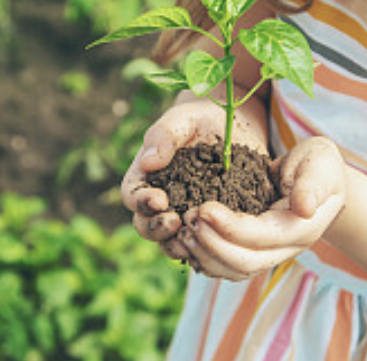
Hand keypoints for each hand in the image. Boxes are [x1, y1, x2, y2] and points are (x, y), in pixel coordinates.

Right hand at [121, 98, 267, 261]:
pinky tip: (217, 245)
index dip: (142, 201)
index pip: (132, 196)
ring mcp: (183, 216)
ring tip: (195, 240)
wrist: (234, 127)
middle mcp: (160, 201)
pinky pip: (201, 245)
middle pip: (146, 226)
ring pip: (171, 242)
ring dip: (178, 245)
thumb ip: (165, 134)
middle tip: (175, 223)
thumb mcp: (184, 118)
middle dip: (157, 229)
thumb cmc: (201, 118)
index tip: (159, 199)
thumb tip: (148, 161)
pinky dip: (204, 249)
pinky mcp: (208, 225)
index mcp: (145, 177)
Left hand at [177, 137, 345, 280]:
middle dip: (211, 244)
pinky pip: (227, 266)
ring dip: (204, 254)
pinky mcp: (254, 252)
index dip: (230, 227)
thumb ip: (313, 184)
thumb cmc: (318, 166)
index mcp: (300, 228)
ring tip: (183, 230)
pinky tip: (186, 241)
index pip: (261, 236)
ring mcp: (270, 254)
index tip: (203, 208)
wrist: (318, 180)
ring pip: (233, 271)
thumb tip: (304, 207)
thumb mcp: (320, 163)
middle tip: (188, 218)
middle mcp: (285, 249)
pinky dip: (205, 258)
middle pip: (245, 263)